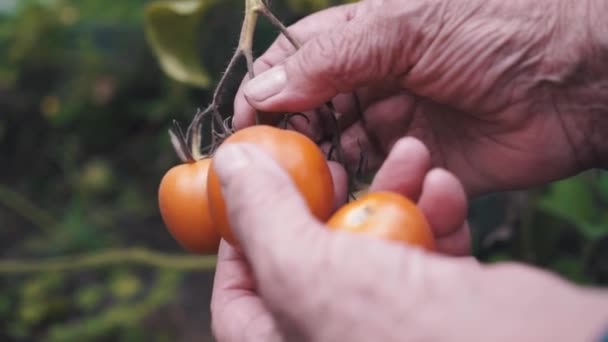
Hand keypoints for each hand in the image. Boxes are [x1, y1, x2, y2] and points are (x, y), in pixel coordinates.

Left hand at [209, 139, 607, 341]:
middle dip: (326, 201)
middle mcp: (337, 339)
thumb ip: (262, 216)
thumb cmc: (403, 333)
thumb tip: (230, 165)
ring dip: (394, 194)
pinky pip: (426, 251)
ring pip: (375, 246)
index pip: (238, 298)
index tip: (254, 188)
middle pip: (311, 261)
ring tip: (410, 156)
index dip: (240, 237)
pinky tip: (444, 187)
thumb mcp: (308, 270)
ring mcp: (392, 325)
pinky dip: (435, 214)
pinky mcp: (443, 307)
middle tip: (333, 163)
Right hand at [232, 0, 607, 195]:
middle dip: (284, 133)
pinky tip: (344, 189)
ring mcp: (391, 124)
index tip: (243, 122)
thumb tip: (262, 90)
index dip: (263, 89)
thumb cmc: (498, 29)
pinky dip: (351, 186)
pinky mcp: (414, 164)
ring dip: (315, 164)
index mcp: (363, 38)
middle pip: (304, 110)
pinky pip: (369, 179)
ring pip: (331, 149)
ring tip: (311, 177)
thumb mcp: (405, 25)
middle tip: (274, 161)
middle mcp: (370, 82)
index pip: (292, 61)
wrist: (576, 82)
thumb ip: (330, 59)